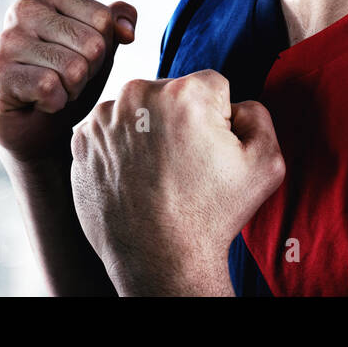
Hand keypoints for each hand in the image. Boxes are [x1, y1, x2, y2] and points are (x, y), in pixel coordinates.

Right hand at [0, 0, 136, 164]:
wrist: (35, 125)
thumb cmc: (66, 79)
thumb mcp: (99, 49)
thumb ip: (115, 26)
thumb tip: (127, 31)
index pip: (103, 18)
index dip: (102, 49)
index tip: (80, 58)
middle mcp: (22, 10)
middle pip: (92, 44)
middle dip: (88, 72)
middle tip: (66, 79)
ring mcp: (6, 41)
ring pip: (74, 69)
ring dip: (72, 90)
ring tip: (53, 89)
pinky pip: (50, 88)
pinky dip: (55, 104)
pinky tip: (39, 102)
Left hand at [69, 69, 285, 295]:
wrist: (159, 260)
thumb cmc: (211, 215)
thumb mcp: (266, 164)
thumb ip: (259, 116)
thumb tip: (237, 104)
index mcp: (184, 92)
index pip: (212, 86)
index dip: (219, 119)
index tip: (211, 151)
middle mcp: (138, 94)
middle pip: (171, 93)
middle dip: (181, 120)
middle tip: (185, 165)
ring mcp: (103, 118)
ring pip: (138, 111)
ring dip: (148, 131)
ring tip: (157, 174)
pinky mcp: (81, 141)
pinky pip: (110, 131)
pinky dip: (121, 148)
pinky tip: (134, 177)